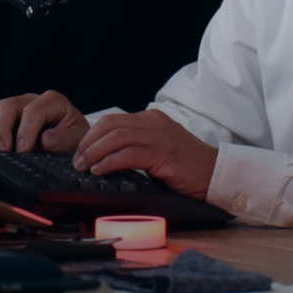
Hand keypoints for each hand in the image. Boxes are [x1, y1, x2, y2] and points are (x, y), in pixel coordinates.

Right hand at [0, 90, 88, 153]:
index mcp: (51, 102)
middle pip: (6, 106)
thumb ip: (64, 139)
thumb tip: (46, 140)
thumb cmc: (72, 138)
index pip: (34, 110)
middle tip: (1, 150)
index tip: (24, 149)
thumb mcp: (77, 138)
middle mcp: (28, 102)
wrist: (69, 141)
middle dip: (0, 129)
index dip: (27, 129)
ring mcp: (12, 111)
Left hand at [72, 108, 219, 200]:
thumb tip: (106, 158)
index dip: (92, 135)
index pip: (113, 120)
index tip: (80, 152)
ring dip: (95, 152)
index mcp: (152, 119)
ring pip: (116, 137)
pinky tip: (101, 170)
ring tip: (84, 166)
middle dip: (88, 143)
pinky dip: (110, 161)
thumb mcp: (159, 149)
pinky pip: (129, 153)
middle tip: (77, 161)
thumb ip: (137, 147)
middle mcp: (154, 123)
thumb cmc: (187, 167)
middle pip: (110, 125)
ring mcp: (160, 136)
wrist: (215, 173)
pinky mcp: (163, 153)